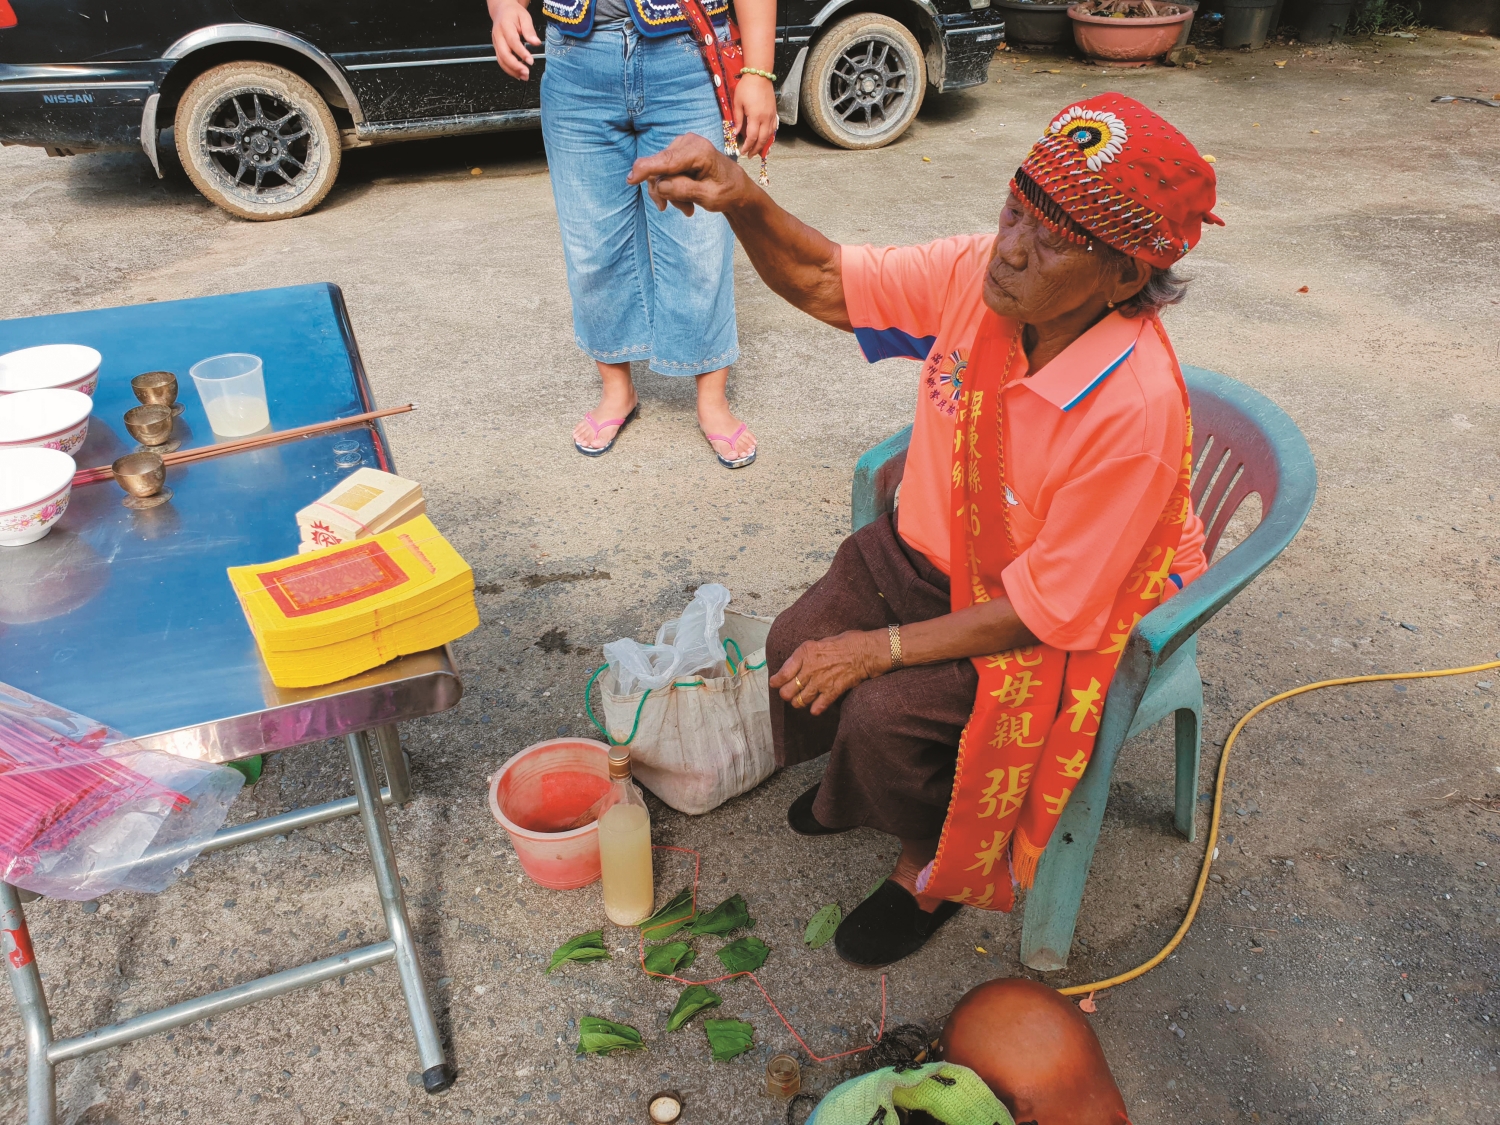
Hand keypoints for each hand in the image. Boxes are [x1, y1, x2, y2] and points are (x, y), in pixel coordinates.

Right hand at [490, 0, 539, 80]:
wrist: (502, 11)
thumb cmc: (513, 14)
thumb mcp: (524, 17)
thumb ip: (530, 30)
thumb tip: (536, 43)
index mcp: (505, 26)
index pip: (513, 42)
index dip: (521, 53)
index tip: (530, 61)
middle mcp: (498, 36)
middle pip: (504, 54)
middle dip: (515, 66)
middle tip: (527, 73)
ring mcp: (496, 43)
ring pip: (501, 60)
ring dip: (512, 71)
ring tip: (524, 76)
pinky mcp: (497, 49)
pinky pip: (501, 61)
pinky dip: (509, 70)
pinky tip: (518, 74)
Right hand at [628, 133, 753, 216]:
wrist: (736, 187)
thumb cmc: (727, 192)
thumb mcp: (709, 197)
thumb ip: (683, 190)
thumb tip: (659, 186)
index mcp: (699, 151)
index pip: (666, 160)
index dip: (646, 170)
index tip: (630, 179)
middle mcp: (688, 142)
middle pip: (659, 168)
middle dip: (665, 192)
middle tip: (680, 210)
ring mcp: (681, 145)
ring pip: (660, 173)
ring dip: (670, 193)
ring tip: (687, 207)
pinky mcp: (677, 151)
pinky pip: (664, 172)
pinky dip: (672, 187)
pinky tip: (685, 199)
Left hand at [733, 73, 777, 158]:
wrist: (759, 75)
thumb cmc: (746, 87)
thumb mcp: (738, 103)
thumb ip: (737, 119)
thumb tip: (736, 133)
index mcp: (755, 116)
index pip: (752, 137)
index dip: (747, 146)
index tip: (742, 152)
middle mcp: (766, 118)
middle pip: (762, 139)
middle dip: (756, 149)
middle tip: (750, 155)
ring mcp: (772, 115)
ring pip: (769, 135)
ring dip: (763, 145)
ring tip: (757, 150)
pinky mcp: (774, 112)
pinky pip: (773, 128)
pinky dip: (769, 136)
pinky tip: (764, 139)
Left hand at [768, 630, 888, 715]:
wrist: (866, 651)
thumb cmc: (846, 642)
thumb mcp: (819, 642)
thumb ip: (806, 655)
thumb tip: (795, 664)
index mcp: (805, 653)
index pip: (782, 673)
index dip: (776, 681)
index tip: (775, 684)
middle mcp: (809, 668)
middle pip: (788, 691)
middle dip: (787, 694)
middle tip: (790, 693)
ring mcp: (821, 681)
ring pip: (800, 701)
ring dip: (800, 702)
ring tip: (802, 700)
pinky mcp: (833, 691)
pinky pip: (818, 706)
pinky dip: (815, 709)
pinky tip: (816, 707)